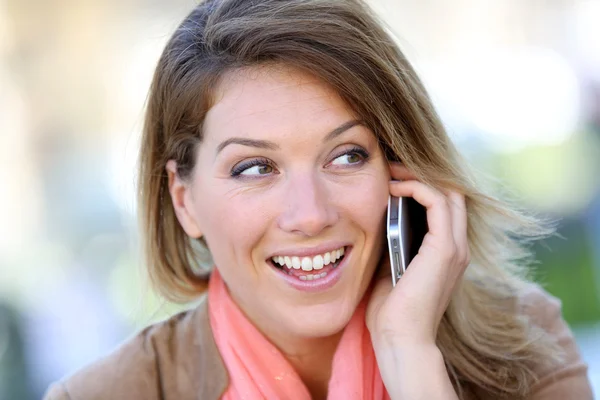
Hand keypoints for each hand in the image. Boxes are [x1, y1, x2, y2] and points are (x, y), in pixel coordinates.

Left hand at [366, 162, 470, 346]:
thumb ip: (396, 242)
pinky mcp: (445, 250)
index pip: (446, 205)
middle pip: (451, 193)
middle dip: (421, 174)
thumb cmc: (390, 309)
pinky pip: (437, 203)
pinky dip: (417, 188)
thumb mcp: (391, 266)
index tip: (393, 176)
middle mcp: (457, 247)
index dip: (423, 184)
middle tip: (392, 167)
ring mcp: (455, 248)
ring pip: (448, 192)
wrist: (399, 338)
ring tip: (391, 172)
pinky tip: (393, 188)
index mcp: (446, 252)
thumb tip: (380, 215)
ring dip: (417, 177)